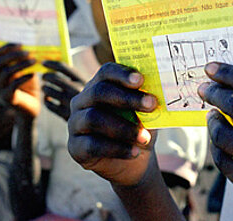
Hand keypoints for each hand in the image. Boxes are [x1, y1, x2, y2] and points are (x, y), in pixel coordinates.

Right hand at [0, 44, 40, 117]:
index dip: (8, 47)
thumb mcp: (27, 71)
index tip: (21, 44)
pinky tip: (32, 74)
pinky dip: (23, 77)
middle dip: (14, 54)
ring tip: (34, 61)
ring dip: (21, 64)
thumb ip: (26, 61)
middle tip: (28, 52)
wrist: (31, 109)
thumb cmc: (30, 89)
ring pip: (7, 72)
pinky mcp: (6, 98)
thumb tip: (33, 46)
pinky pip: (13, 85)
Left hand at [41, 60, 86, 120]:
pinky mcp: (65, 115)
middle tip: (43, 77)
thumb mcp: (84, 86)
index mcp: (82, 80)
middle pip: (54, 78)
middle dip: (45, 76)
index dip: (51, 63)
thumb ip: (71, 76)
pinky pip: (48, 104)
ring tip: (45, 88)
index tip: (42, 62)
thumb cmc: (85, 98)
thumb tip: (51, 64)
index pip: (63, 67)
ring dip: (44, 88)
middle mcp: (78, 90)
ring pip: (48, 91)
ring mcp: (71, 103)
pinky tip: (48, 100)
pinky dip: (46, 100)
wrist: (94, 121)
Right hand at [67, 62, 156, 185]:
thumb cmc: (139, 128)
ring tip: (145, 138)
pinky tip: (134, 152)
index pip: (106, 72)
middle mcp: (82, 101)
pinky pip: (92, 145)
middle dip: (126, 98)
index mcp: (99, 85)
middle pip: (99, 92)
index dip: (122, 74)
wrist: (133, 160)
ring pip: (94, 118)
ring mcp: (75, 124)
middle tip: (151, 105)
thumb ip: (147, 102)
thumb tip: (157, 94)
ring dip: (123, 128)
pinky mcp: (75, 148)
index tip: (141, 80)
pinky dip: (117, 149)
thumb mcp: (146, 114)